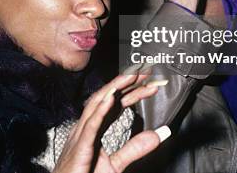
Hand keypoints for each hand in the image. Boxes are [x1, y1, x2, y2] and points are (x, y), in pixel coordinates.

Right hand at [53, 73, 170, 172]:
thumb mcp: (115, 165)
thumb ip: (134, 149)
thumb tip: (157, 136)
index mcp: (93, 129)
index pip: (114, 104)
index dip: (132, 92)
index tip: (150, 83)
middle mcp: (85, 127)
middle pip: (106, 99)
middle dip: (125, 83)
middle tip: (145, 72)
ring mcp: (80, 135)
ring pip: (96, 105)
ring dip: (114, 89)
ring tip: (130, 76)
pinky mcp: (79, 147)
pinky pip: (91, 126)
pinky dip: (101, 110)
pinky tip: (111, 98)